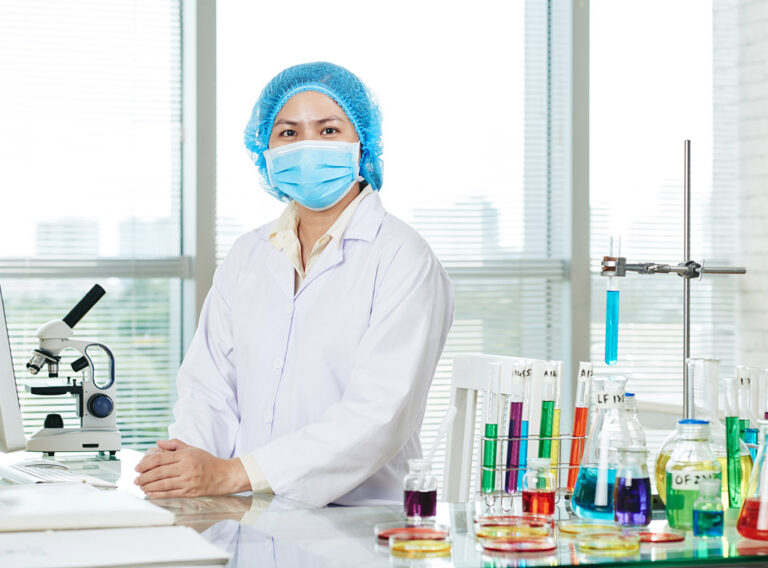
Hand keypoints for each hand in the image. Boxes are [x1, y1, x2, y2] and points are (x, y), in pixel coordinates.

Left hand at [134, 439, 250, 497]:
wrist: (223, 475)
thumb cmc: (207, 462)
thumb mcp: (192, 448)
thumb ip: (175, 445)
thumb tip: (158, 443)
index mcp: (186, 455)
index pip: (161, 458)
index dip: (147, 463)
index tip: (138, 467)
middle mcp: (186, 468)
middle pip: (159, 472)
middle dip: (144, 476)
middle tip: (136, 479)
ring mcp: (188, 481)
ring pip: (162, 484)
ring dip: (148, 486)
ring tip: (140, 486)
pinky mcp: (189, 492)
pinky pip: (169, 493)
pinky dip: (157, 494)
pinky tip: (150, 493)